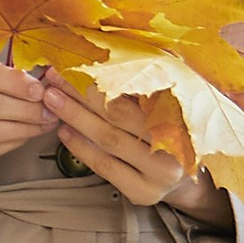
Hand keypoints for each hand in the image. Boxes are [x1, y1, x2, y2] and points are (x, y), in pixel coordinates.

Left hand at [39, 73, 234, 234]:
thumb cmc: (176, 127)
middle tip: (54, 79)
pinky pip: (105, 167)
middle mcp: (176, 148)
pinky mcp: (144, 194)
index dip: (99, 79)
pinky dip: (81, 147)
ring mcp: (160, 175)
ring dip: (75, 118)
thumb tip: (114, 49)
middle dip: (80, 95)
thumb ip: (154, 79)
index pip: (133, 93)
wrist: (191, 175)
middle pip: (117, 116)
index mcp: (183, 117)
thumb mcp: (175, 100)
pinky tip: (64, 131)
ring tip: (52, 100)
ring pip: (108, 140)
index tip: (74, 64)